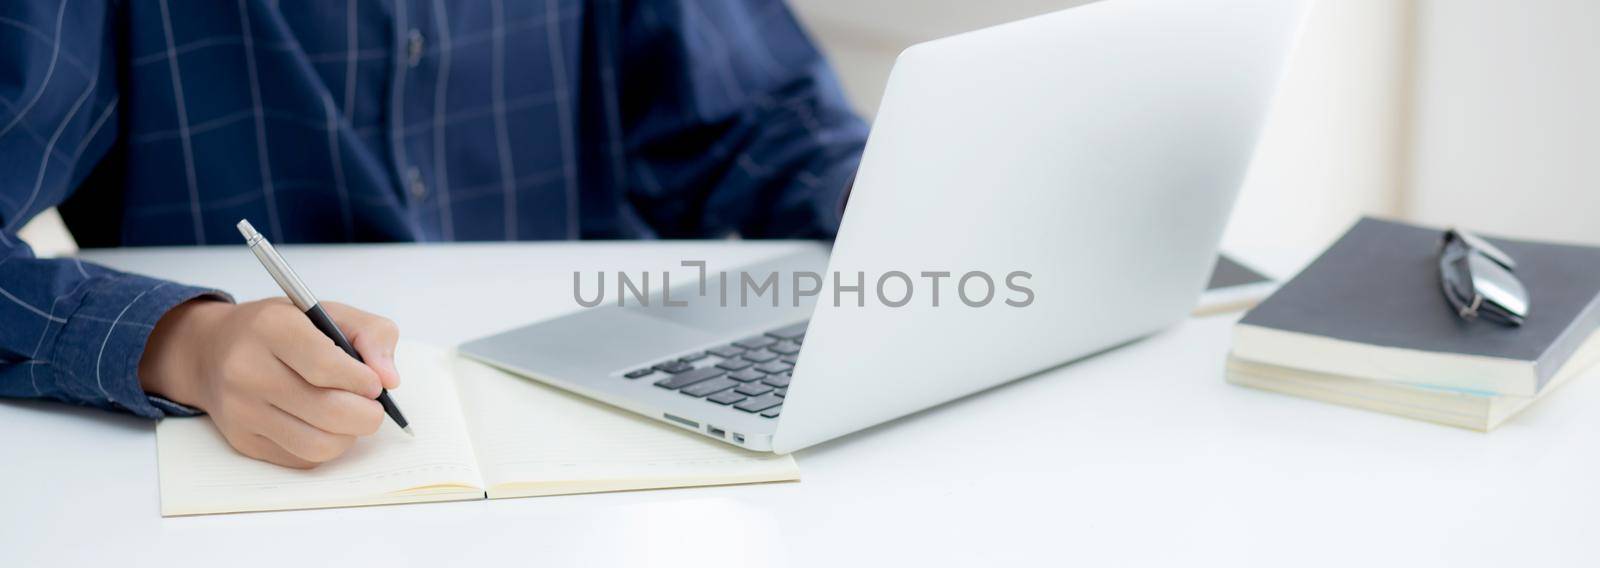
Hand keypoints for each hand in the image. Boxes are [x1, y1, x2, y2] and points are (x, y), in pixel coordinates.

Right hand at [139, 298, 401, 467]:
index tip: (374, 383)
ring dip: (349, 434)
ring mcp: (242, 411)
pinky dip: (325, 446)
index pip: (325, 366)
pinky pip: (303, 459)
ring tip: (348, 414)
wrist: (212, 351)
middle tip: (371, 404)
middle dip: (367, 414)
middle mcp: (247, 370)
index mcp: (271, 328)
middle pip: (328, 411)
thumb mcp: (326, 311)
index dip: (362, 380)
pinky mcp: (243, 441)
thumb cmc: (280, 329)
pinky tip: (321, 424)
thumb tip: (390, 379)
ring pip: (319, 444)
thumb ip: (371, 333)